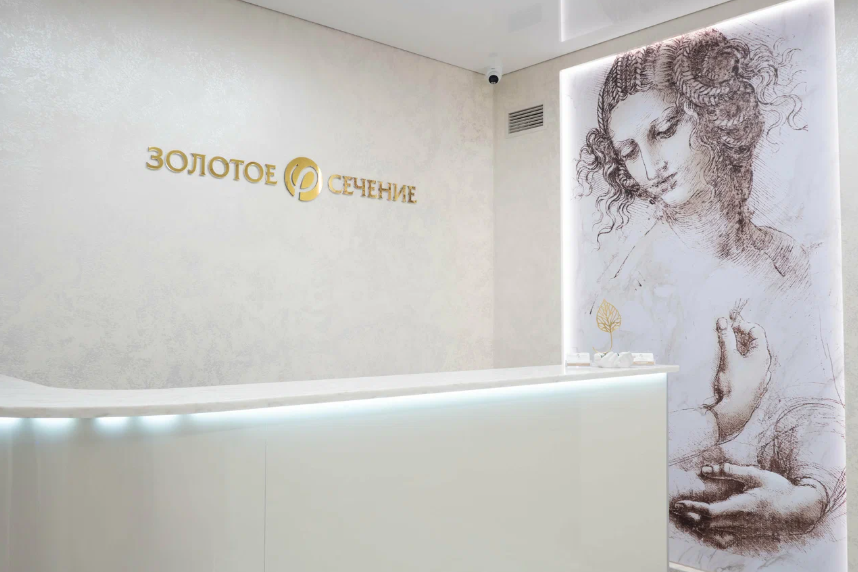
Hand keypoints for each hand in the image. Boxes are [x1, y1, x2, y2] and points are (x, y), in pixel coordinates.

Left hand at [672, 463, 825, 547]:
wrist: (800, 511)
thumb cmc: (779, 490)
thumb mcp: (755, 475)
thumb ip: (729, 470)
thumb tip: (705, 469)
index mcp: (741, 507)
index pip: (711, 512)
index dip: (693, 508)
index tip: (679, 503)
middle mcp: (740, 522)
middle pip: (707, 524)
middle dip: (689, 516)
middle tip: (674, 507)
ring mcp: (743, 529)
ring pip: (713, 531)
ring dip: (696, 523)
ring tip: (683, 513)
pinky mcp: (746, 532)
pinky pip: (723, 536)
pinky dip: (709, 531)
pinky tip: (701, 525)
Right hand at [709, 317, 771, 439]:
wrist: (735, 411)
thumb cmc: (734, 383)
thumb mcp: (729, 357)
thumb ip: (726, 337)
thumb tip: (723, 320)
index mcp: (762, 355)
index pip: (756, 331)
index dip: (742, 325)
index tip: (728, 326)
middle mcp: (765, 364)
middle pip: (755, 342)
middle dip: (739, 335)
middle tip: (725, 332)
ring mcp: (761, 375)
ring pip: (752, 354)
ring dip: (739, 347)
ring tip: (725, 346)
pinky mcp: (754, 383)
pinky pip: (749, 365)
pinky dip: (740, 358)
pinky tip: (731, 363)